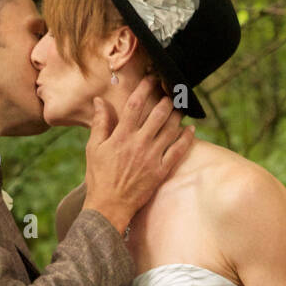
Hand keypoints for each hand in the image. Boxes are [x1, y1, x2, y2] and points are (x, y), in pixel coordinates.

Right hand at [83, 76, 194, 235]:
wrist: (108, 206)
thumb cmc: (99, 177)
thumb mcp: (94, 148)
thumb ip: (100, 123)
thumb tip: (100, 101)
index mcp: (121, 136)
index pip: (135, 104)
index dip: (145, 87)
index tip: (152, 78)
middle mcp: (138, 143)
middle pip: (158, 113)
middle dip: (167, 99)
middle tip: (172, 91)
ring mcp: (151, 157)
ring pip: (171, 129)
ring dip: (178, 114)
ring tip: (181, 107)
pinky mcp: (160, 171)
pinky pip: (178, 151)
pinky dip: (187, 138)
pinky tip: (191, 129)